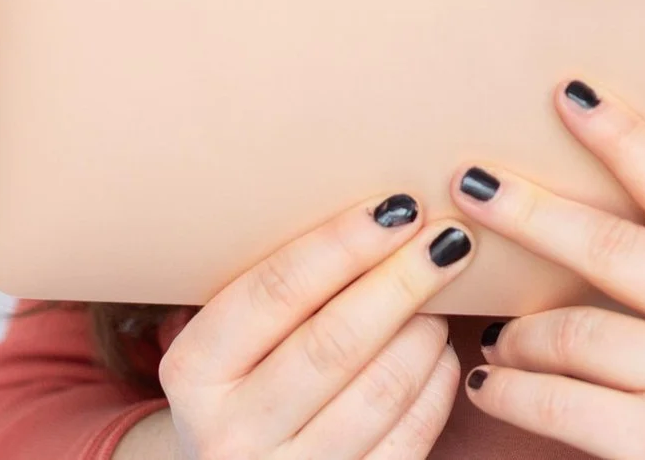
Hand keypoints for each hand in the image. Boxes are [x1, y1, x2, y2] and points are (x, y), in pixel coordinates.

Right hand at [142, 191, 476, 459]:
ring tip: (443, 295)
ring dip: (425, 331)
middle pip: (334, 342)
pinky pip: (410, 435)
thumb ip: (282, 288)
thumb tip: (383, 212)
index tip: (399, 207)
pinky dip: (436, 383)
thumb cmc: (247, 382)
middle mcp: (229, 436)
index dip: (343, 243)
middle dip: (402, 281)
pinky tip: (440, 349)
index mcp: (194, 373)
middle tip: (450, 238)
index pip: (275, 292)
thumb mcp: (231, 341)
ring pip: (381, 390)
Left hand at [450, 82, 644, 459]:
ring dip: (520, 332)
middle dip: (531, 212)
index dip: (624, 137)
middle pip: (613, 245)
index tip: (572, 94)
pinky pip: (561, 402)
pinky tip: (490, 383)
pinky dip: (513, 390)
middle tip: (473, 185)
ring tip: (496, 336)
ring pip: (575, 332)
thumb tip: (617, 212)